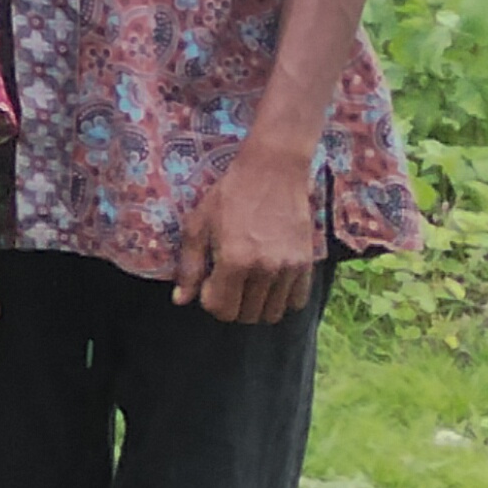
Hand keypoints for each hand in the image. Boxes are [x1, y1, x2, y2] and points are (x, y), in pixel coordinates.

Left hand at [173, 144, 318, 323]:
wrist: (273, 172)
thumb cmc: (229, 195)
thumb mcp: (198, 225)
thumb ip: (189, 266)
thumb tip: (181, 300)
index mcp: (234, 261)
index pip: (222, 309)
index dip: (211, 302)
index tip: (210, 285)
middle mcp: (264, 270)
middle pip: (246, 315)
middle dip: (232, 305)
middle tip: (228, 284)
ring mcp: (289, 268)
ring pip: (272, 313)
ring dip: (256, 305)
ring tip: (249, 284)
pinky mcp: (307, 263)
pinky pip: (297, 301)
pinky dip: (282, 299)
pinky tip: (271, 282)